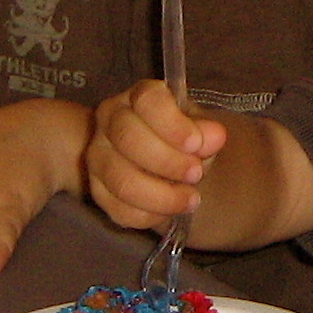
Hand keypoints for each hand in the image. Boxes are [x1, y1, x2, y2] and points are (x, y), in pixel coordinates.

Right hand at [86, 79, 226, 229]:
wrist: (158, 162)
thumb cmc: (178, 138)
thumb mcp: (197, 129)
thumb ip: (206, 131)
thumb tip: (215, 136)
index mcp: (138, 97)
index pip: (147, 100)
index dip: (172, 124)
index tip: (196, 143)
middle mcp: (110, 120)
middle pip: (128, 138)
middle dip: (168, 161)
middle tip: (197, 174)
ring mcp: (98, 155)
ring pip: (121, 179)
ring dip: (161, 196)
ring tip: (191, 199)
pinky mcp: (97, 190)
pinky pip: (119, 209)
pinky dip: (150, 215)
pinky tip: (170, 212)